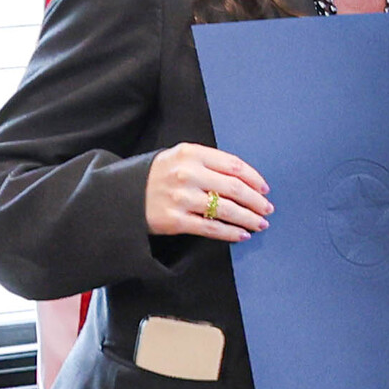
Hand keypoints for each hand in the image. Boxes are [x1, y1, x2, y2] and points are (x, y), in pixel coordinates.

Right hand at [145, 143, 271, 241]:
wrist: (120, 196)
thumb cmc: (157, 176)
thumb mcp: (178, 158)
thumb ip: (208, 163)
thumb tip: (245, 180)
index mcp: (191, 153)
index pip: (233, 165)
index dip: (254, 178)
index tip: (265, 189)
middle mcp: (187, 174)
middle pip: (234, 188)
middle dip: (256, 201)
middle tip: (267, 209)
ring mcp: (181, 198)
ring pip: (226, 209)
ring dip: (248, 218)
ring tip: (260, 224)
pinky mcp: (175, 220)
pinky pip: (211, 228)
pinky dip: (231, 232)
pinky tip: (242, 234)